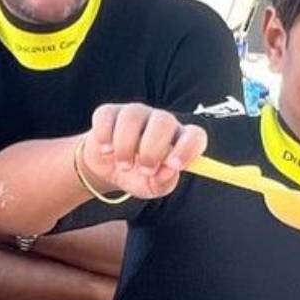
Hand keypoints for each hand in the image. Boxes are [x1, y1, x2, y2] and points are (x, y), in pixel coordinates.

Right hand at [82, 104, 206, 199]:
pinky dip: (104, 137)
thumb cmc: (137, 177)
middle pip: (164, 121)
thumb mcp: (153, 187)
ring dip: (125, 147)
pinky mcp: (110, 112)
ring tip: (123, 165)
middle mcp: (160, 121)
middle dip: (152, 149)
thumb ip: (164, 182)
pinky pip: (106, 117)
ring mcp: (135, 113)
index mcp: (178, 139)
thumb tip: (167, 171)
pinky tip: (107, 150)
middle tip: (144, 170)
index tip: (174, 165)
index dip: (187, 148)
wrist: (107, 171)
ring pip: (132, 118)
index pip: (194, 135)